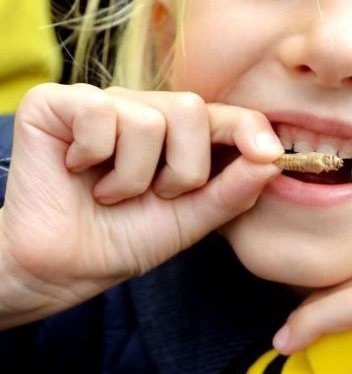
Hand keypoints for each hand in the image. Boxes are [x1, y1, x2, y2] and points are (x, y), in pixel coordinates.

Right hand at [0, 83, 281, 324]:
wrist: (60, 270)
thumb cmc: (122, 241)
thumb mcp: (189, 222)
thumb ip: (231, 192)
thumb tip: (272, 161)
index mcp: (178, 136)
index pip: (223, 115)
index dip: (250, 129)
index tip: (271, 155)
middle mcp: (142, 110)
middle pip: (191, 110)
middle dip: (183, 170)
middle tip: (153, 197)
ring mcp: (101, 103)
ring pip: (148, 121)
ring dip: (133, 178)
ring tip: (110, 194)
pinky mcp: (56, 103)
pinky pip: (100, 114)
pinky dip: (94, 156)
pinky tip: (77, 171)